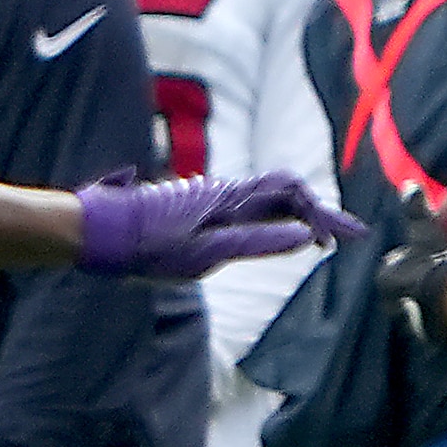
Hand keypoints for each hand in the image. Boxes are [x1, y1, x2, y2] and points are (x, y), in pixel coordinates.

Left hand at [71, 169, 353, 277]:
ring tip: (318, 237)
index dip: (326, 216)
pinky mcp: (194, 207)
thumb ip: (256, 243)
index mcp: (233, 200)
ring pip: (265, 198)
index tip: (348, 239)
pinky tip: (271, 231)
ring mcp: (209, 197)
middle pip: (285, 192)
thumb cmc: (148, 247)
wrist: (98, 231)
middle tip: (341, 238)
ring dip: (296, 214)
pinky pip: (245, 206)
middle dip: (318, 213)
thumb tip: (304, 236)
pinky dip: (270, 216)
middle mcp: (225, 192)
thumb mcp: (206, 254)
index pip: (295, 196)